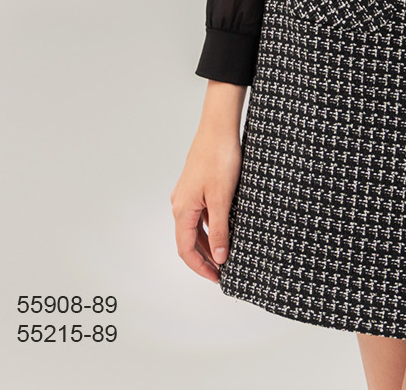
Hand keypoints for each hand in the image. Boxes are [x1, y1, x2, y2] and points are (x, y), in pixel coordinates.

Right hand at [171, 82, 245, 282]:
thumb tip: (219, 258)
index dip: (200, 268)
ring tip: (225, 254)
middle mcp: (180, 203)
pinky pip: (200, 213)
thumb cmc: (219, 157)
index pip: (186, 250)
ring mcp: (187, 193)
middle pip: (188, 240)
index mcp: (182, 209)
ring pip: (194, 227)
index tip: (217, 278)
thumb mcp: (223, 198)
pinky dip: (210, 225)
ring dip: (207, 243)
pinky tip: (225, 228)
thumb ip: (219, 230)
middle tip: (222, 271)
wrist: (219, 125)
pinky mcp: (196, 185)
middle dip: (204, 258)